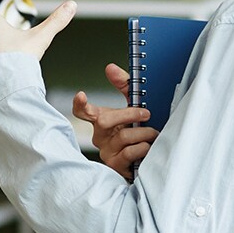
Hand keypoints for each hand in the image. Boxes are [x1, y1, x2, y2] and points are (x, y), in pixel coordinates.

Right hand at [73, 62, 155, 180]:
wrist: (147, 160)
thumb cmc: (137, 132)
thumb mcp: (133, 107)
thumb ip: (124, 86)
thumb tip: (110, 67)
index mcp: (101, 121)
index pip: (83, 112)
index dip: (80, 104)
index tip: (81, 95)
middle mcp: (100, 137)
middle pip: (104, 121)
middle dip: (128, 114)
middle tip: (147, 113)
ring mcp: (107, 152)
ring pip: (123, 136)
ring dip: (144, 132)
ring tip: (153, 134)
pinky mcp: (116, 165)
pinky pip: (130, 152)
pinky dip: (144, 147)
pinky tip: (148, 147)